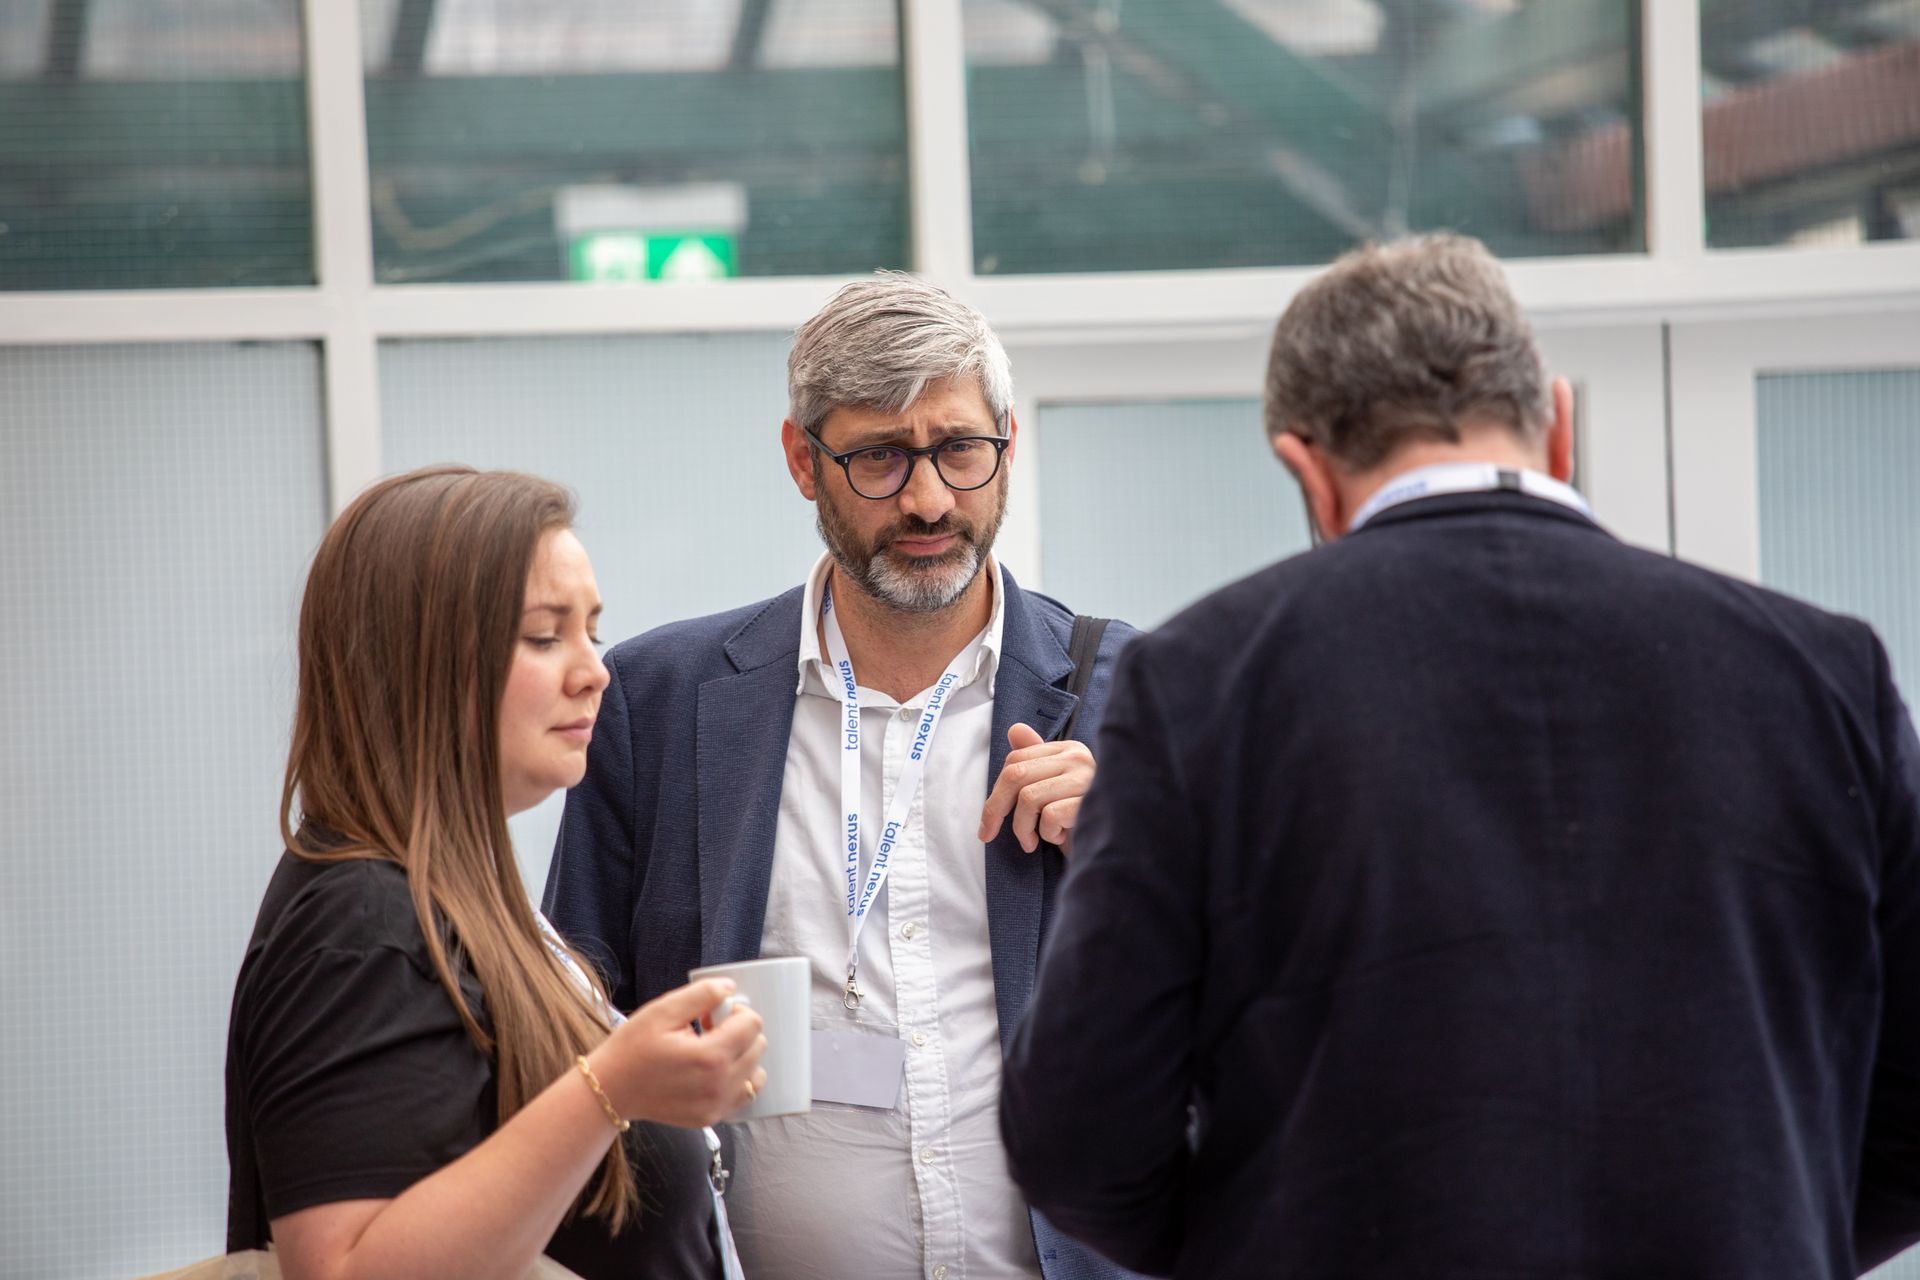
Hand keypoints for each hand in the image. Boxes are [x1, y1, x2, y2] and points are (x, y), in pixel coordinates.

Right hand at [590, 979, 767, 1128]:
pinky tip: (711, 1071)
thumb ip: (702, 994)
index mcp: (710, 1057)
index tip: (713, 1014)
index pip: (753, 1024)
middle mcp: (719, 1086)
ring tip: (710, 1052)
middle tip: (708, 1031)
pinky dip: (736, 1080)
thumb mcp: (663, 1010)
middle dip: (739, 1033)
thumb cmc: (633, 1048)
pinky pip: (743, 1095)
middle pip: (758, 1047)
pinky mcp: (711, 1118)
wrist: (611, 1089)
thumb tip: (730, 988)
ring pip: (755, 1074)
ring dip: (741, 1057)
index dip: (737, 1012)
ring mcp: (716, 1106)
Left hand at [978, 722, 1096, 855]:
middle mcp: (1078, 757)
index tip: (988, 822)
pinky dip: (1048, 834)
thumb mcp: (1053, 790)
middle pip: (1016, 775)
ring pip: (1028, 798)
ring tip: (1034, 841)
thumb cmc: (1081, 819)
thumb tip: (1014, 729)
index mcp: (1068, 750)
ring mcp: (1086, 777)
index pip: (1016, 759)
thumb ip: (1034, 763)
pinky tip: (1061, 838)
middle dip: (995, 809)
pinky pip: (1049, 816)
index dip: (995, 792)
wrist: (1115, 842)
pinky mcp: (1090, 800)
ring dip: (1023, 828)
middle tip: (988, 834)